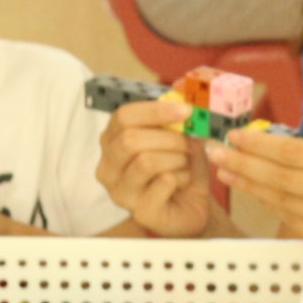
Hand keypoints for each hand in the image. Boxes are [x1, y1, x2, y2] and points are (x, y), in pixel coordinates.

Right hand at [98, 99, 220, 237]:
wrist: (193, 203)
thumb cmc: (181, 167)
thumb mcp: (180, 136)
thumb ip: (176, 115)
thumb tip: (181, 90)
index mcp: (112, 141)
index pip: (122, 117)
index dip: (155, 110)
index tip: (185, 111)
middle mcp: (108, 167)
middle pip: (130, 139)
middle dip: (169, 138)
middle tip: (189, 143)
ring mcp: (120, 192)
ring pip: (146, 161)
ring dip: (177, 158)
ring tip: (185, 164)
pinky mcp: (139, 211)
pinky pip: (163, 183)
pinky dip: (182, 178)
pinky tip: (183, 183)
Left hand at [204, 131, 302, 278]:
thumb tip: (280, 149)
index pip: (296, 154)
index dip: (260, 145)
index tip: (236, 136)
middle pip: (281, 177)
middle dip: (244, 163)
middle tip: (217, 151)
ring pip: (281, 200)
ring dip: (249, 185)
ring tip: (225, 171)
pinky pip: (291, 221)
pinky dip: (269, 205)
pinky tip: (252, 193)